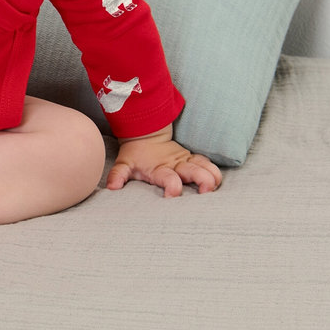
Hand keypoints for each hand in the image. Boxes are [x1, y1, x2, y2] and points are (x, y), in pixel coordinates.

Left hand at [107, 125, 221, 197]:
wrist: (145, 133)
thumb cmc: (135, 154)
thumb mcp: (124, 163)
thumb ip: (118, 175)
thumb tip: (112, 188)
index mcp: (160, 169)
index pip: (169, 178)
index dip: (172, 187)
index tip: (173, 196)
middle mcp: (176, 165)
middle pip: (196, 172)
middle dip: (204, 182)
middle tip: (205, 193)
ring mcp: (186, 161)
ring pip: (207, 167)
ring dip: (213, 177)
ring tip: (214, 189)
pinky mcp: (193, 159)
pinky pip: (209, 164)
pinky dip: (215, 172)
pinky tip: (217, 182)